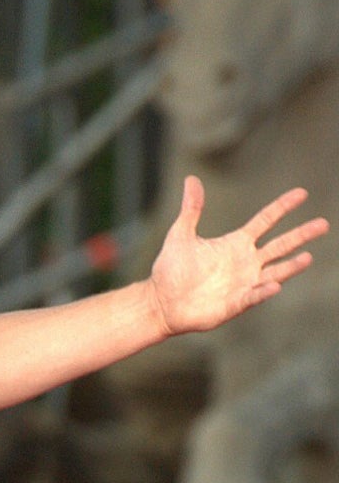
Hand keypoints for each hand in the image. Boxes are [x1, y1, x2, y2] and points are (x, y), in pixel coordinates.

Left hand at [146, 176, 327, 336]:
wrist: (160, 301)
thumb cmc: (171, 269)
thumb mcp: (181, 234)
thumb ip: (191, 209)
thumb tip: (191, 179)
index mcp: (236, 244)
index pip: (266, 221)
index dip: (282, 207)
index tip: (302, 193)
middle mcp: (246, 262)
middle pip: (280, 245)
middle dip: (301, 235)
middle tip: (323, 224)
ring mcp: (244, 283)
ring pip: (275, 272)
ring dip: (291, 267)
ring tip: (308, 257)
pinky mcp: (235, 303)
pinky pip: (253, 296)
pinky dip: (263, 292)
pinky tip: (274, 285)